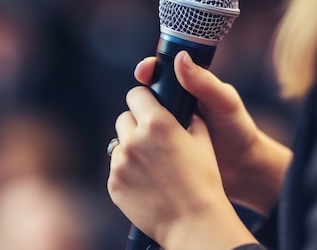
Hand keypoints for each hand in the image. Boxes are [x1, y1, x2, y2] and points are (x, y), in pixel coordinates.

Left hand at [108, 86, 255, 249]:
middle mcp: (134, 139)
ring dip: (131, 149)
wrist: (193, 221)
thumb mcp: (203, 141)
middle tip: (152, 140)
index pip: (136, 95)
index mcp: (157, 123)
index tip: (147, 106)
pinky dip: (127, 172)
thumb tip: (184, 111)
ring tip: (152, 166)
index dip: (143, 99)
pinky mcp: (114, 182)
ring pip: (119, 144)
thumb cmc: (203, 181)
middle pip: (124, 118)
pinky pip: (116, 168)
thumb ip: (189, 120)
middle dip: (136, 125)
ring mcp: (120, 162)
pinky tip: (146, 183)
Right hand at [134, 51, 291, 214]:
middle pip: (144, 95)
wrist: (242, 167)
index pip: (159, 71)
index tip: (144, 71)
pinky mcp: (160, 149)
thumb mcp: (224, 102)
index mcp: (184, 87)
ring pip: (140, 118)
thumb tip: (181, 58)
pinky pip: (143, 141)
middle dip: (139, 97)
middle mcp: (170, 105)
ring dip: (137, 121)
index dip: (148, 69)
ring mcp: (163, 128)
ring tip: (142, 127)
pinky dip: (140, 141)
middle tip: (140, 100)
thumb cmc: (237, 129)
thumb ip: (204, 81)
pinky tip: (141, 144)